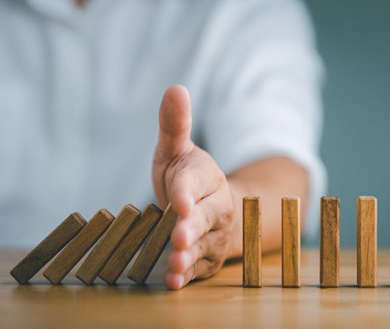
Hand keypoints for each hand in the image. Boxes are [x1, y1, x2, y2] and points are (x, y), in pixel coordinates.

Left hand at [152, 85, 234, 289]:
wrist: (212, 206)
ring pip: (205, 245)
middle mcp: (217, 206)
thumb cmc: (188, 178)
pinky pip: (201, 267)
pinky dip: (188, 276)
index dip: (187, 193)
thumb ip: (175, 125)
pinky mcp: (210, 256)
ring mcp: (215, 234)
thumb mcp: (177, 150)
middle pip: (206, 217)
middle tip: (178, 236)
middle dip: (192, 227)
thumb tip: (175, 88)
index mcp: (207, 177)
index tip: (179, 202)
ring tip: (175, 265)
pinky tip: (173, 282)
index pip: (196, 183)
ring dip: (189, 256)